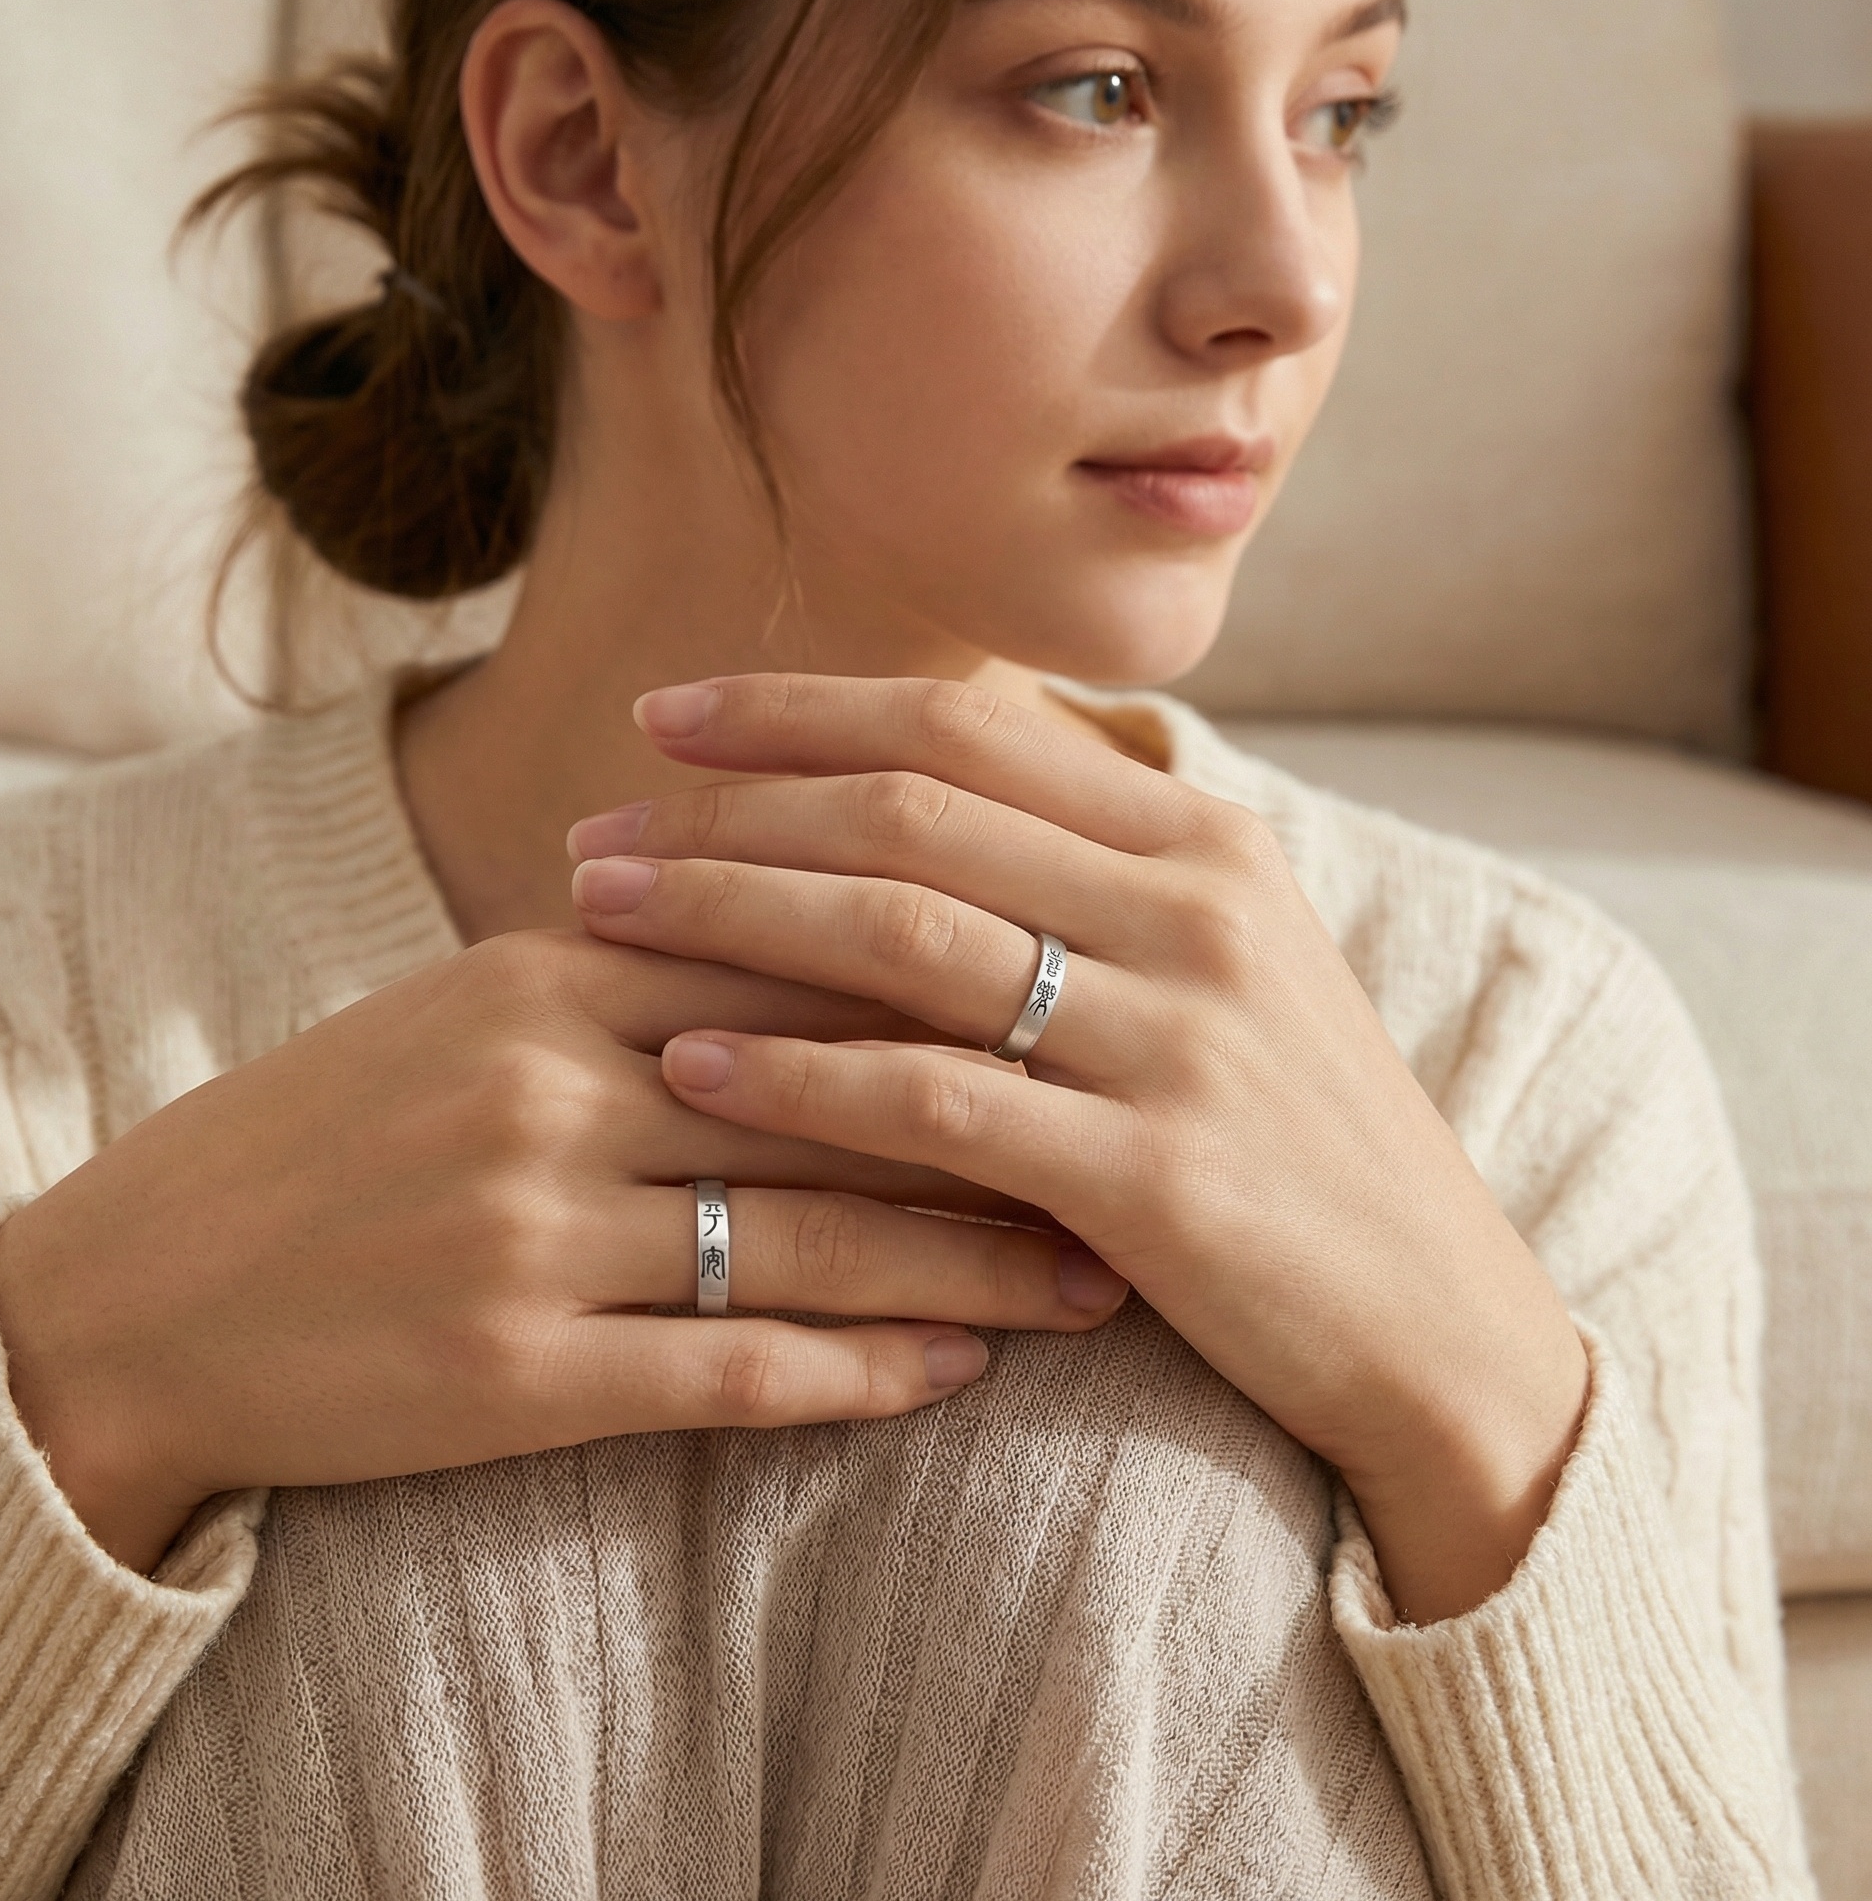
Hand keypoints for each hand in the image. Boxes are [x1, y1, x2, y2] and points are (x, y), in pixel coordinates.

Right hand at [0, 929, 1126, 1575]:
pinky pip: (732, 1369)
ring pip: (807, 1236)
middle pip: (833, 1093)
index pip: (797, 953)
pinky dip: (861, 1372)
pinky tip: (956, 1373)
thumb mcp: (473, 1007)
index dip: (957, 984)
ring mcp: (531, 1227)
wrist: (146, 1291)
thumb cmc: (335, 1135)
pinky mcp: (514, 1368)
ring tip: (1094, 1279)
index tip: (1083, 1006)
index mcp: (549, 969)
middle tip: (1143, 1146)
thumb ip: (638, 963)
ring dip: (970, 1263)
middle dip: (1004, 1123)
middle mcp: (549, 1082)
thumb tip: (821, 927)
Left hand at [567, 675, 1589, 1622]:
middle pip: (911, 811)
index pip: (965, 726)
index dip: (800, 708)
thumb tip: (915, 788)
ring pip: (903, 933)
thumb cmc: (1296, 1137)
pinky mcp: (1153, 1175)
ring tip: (601, 914)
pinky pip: (935, 1101)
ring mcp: (1176, 1037)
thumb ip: (1092, 869)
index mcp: (1203, 838)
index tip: (667, 717)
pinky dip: (801, 1074)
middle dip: (727, 807)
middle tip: (592, 830)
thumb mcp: (1223, 964)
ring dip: (729, 912)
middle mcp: (1192, 909)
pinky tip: (693, 1063)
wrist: (1440, 1323)